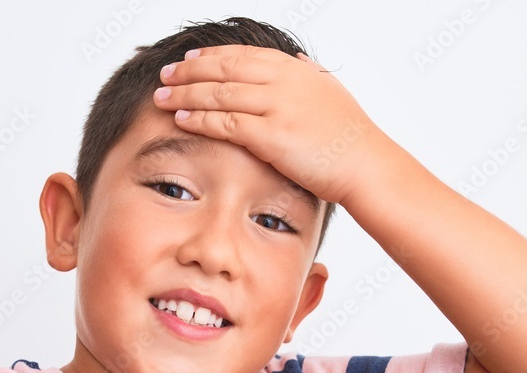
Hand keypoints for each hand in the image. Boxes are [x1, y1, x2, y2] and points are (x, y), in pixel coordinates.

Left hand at [152, 44, 386, 204]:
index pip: (242, 54)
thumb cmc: (349, 136)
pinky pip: (224, 123)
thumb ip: (308, 74)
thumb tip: (294, 59)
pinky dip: (199, 119)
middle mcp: (282, 82)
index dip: (211, 56)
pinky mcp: (271, 136)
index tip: (189, 59)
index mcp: (295, 69)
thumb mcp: (330, 92)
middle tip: (165, 76)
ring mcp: (276, 107)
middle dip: (189, 71)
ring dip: (184, 94)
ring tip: (161, 97)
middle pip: (223, 69)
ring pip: (218, 94)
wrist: (365, 164)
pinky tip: (181, 119)